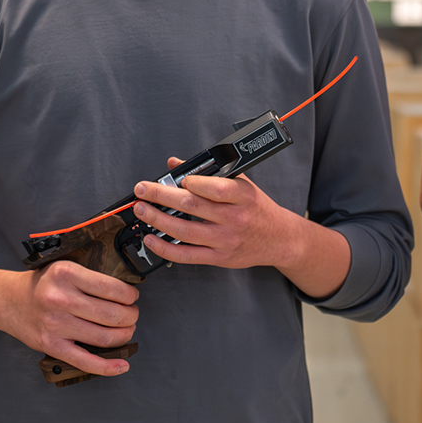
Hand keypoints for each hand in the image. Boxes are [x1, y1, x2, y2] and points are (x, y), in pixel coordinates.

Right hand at [0, 261, 138, 377]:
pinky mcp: (51, 346)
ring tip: (126, 330)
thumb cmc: (41, 285)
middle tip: (131, 315)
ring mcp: (55, 325)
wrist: (8, 300)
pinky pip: (86, 361)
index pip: (113, 289)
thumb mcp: (64, 268)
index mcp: (67, 274)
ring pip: (104, 338)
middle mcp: (61, 299)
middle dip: (131, 317)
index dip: (130, 296)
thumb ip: (90, 277)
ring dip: (124, 336)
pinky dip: (108, 366)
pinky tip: (122, 365)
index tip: (132, 297)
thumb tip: (126, 293)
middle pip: (112, 315)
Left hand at [130, 159, 298, 270]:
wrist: (279, 239)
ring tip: (141, 210)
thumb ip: (209, 173)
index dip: (190, 181)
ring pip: (184, 231)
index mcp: (242, 196)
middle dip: (161, 196)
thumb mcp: (241, 184)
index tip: (175, 177)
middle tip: (142, 189)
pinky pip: (186, 255)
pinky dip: (165, 248)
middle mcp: (233, 218)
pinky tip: (150, 238)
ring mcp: (225, 240)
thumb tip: (176, 164)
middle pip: (191, 206)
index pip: (213, 187)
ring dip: (157, 219)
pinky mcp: (218, 258)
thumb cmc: (258, 209)